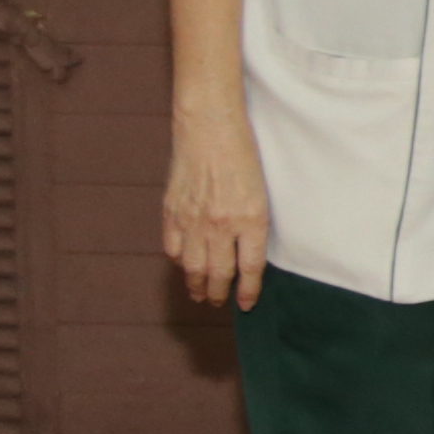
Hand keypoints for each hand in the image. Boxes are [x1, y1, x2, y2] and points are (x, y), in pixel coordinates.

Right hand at [162, 108, 271, 309]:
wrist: (210, 128)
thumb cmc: (243, 154)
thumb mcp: (261, 191)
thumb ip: (253, 224)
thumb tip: (246, 254)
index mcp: (251, 219)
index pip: (250, 268)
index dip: (248, 291)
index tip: (246, 304)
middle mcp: (221, 225)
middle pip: (219, 273)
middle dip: (220, 293)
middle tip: (220, 302)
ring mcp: (193, 220)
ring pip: (193, 267)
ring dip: (197, 285)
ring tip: (201, 294)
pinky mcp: (172, 212)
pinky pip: (172, 248)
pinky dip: (178, 261)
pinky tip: (183, 265)